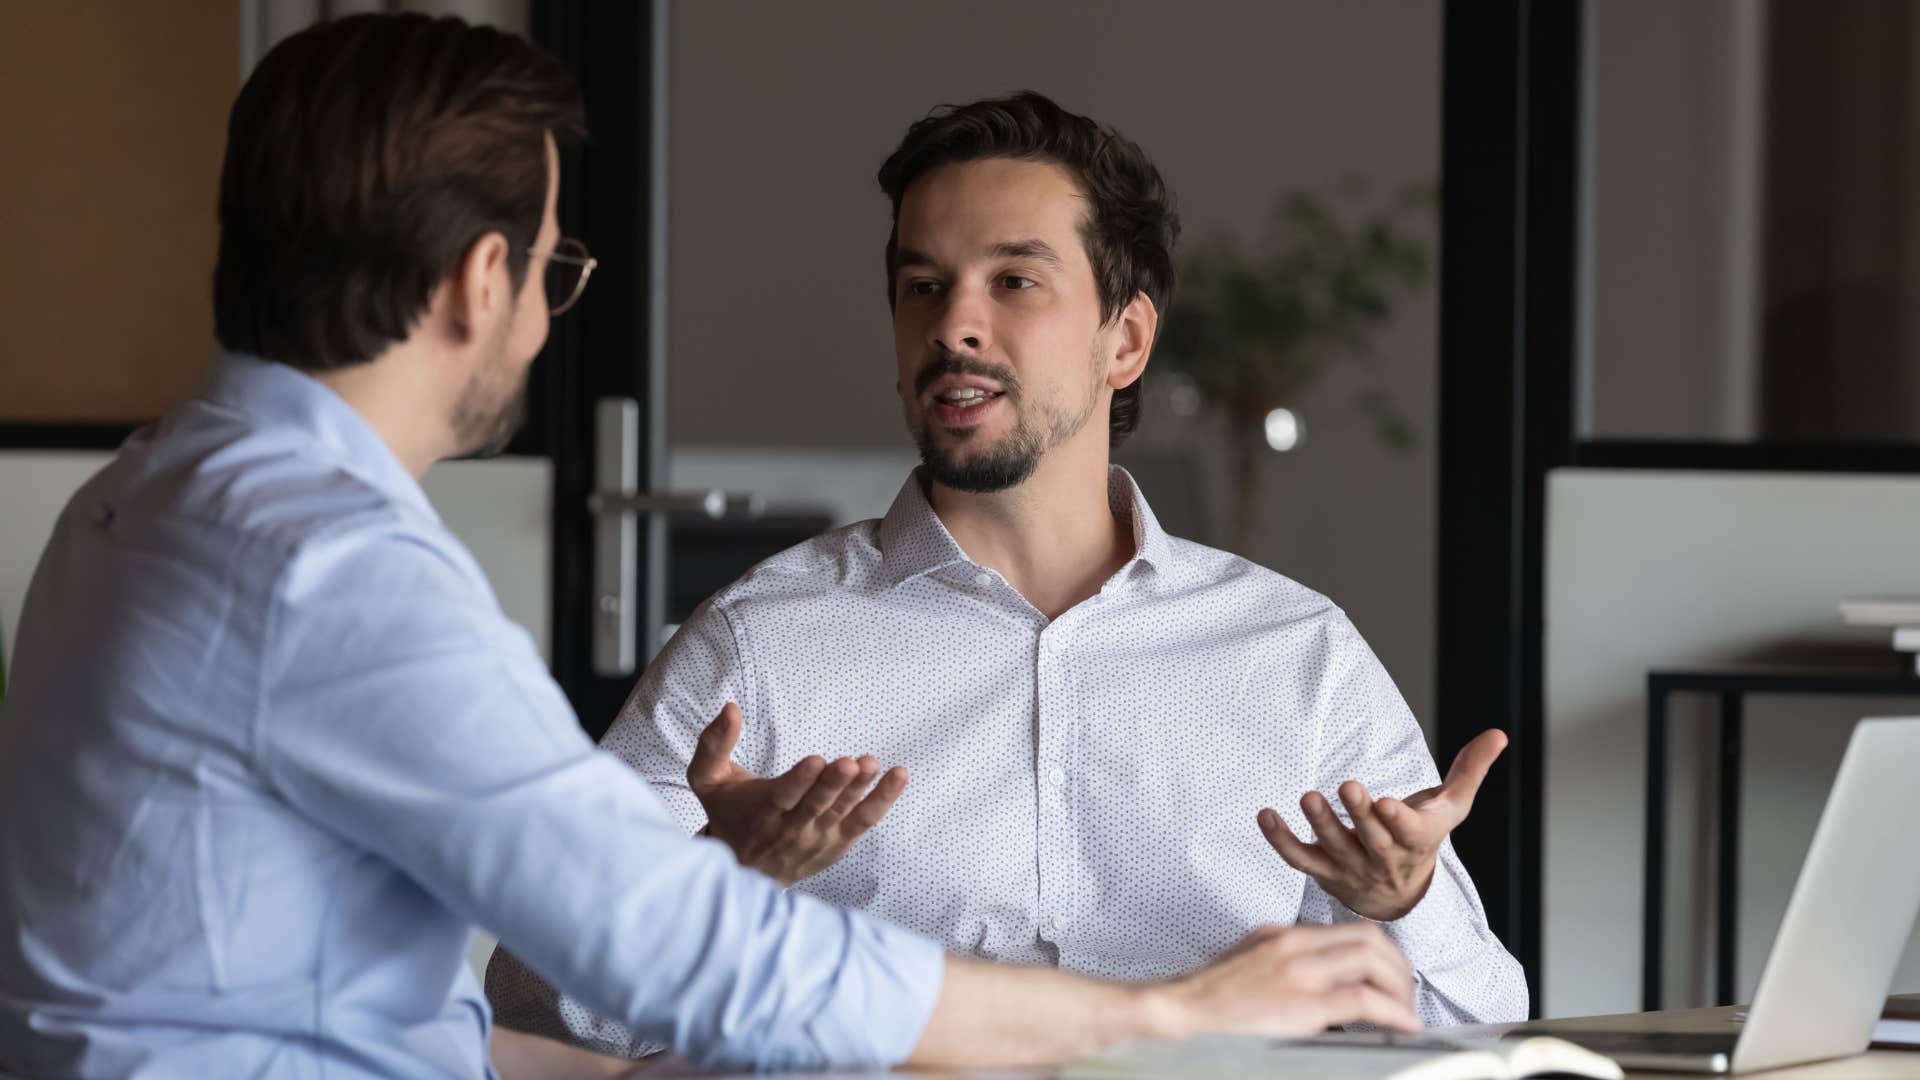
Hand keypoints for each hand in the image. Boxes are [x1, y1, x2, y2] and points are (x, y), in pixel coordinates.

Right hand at [685, 702, 907, 886]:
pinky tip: (898, 776)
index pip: (783, 796)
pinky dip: (883, 800)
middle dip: (835, 784)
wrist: (746, 871)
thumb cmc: (728, 814)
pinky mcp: (839, 843)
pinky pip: (865, 821)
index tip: (816, 759)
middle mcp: (792, 829)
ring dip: (861, 789)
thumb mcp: (707, 780)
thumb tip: (730, 708)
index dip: (801, 780)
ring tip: (874, 764)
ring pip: (843, 813)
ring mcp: (819, 839)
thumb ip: (714, 744)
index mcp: (762, 811)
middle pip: (817, 805)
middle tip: (852, 763)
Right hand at [1158, 923, 1420, 1034]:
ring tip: (1406, 1012)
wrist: (1176, 1013)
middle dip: (1399, 967)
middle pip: (1370, 938)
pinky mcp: (1302, 1004)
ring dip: (1401, 988)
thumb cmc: (1206, 1002)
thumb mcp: (1247, 966)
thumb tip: (1317, 984)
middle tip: (1406, 994)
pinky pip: (1365, 1001)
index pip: (1349, 931)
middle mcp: (1294, 945)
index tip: (1392, 976)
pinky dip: (1393, 1012)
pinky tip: (1403, 1025)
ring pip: (1374, 961)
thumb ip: (1282, 965)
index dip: (1383, 953)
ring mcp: (1299, 972)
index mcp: (1281, 936)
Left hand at [1257, 728, 1507, 921]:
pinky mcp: (1324, 872)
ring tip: (1308, 797)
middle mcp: (1384, 860)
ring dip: (1321, 824)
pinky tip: (1266, 815)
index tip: (1388, 803)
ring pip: (1334, 850)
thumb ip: (1471, 769)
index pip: (1411, 835)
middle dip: (1359, 815)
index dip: (1399, 821)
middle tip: (1347, 787)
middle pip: (1371, 840)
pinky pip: (1299, 859)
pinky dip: (1280, 840)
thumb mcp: (1452, 807)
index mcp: (1417, 842)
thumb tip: (1498, 734)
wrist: (1400, 897)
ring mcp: (1351, 869)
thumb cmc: (1423, 838)